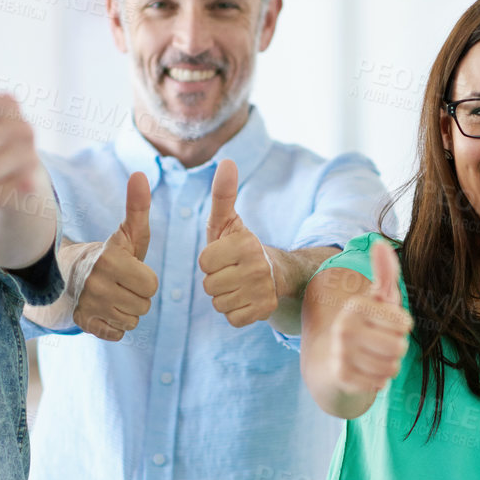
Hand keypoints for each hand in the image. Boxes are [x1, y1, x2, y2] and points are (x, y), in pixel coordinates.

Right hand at [75, 172, 158, 341]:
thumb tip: (139, 174)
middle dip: (138, 296)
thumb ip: (137, 207)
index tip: (131, 271)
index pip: (151, 285)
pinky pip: (117, 334)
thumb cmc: (109, 255)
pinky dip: (114, 325)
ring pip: (132, 321)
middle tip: (122, 285)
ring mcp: (88, 305)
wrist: (66, 276)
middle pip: (144, 305)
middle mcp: (96, 283)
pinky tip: (104, 310)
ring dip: (127, 311)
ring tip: (113, 296)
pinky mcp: (83, 323)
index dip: (145, 279)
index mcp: (109, 260)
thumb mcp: (125, 233)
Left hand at [199, 160, 279, 327]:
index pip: (204, 262)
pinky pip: (232, 318)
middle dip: (216, 280)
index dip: (209, 260)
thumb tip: (227, 160)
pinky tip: (245, 298)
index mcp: (245, 244)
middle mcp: (257, 267)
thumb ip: (222, 194)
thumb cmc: (240, 245)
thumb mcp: (229, 220)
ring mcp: (263, 291)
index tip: (224, 255)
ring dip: (224, 296)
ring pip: (219, 303)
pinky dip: (235, 311)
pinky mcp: (265, 311)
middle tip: (231, 271)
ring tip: (238, 284)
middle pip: (209, 285)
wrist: (276, 272)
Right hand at [325, 239, 411, 395]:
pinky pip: (379, 383)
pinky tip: (366, 372)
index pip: (404, 324)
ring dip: (389, 366)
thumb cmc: (367, 324)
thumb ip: (386, 272)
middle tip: (381, 344)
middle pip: (400, 347)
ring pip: (391, 368)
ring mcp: (340, 353)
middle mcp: (344, 327)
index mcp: (356, 306)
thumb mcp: (379, 298)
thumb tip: (382, 243)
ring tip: (374, 358)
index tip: (386, 325)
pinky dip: (378, 381)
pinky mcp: (341, 376)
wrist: (333, 360)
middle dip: (397, 348)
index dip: (401, 327)